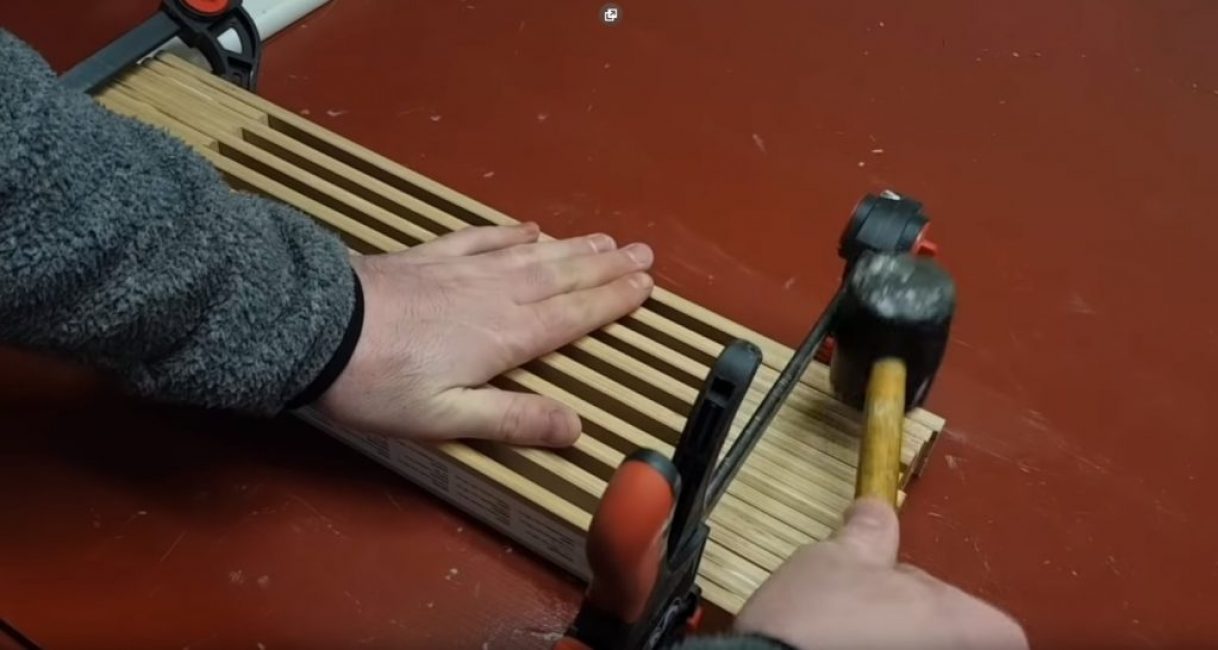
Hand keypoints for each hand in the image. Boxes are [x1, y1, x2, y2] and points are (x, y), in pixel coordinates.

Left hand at [315, 223, 653, 445]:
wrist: (315, 328)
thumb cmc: (378, 384)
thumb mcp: (447, 418)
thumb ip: (513, 419)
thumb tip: (577, 427)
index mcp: (505, 337)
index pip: (572, 316)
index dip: (611, 302)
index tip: (645, 285)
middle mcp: (494, 296)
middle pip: (562, 277)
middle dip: (606, 268)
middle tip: (643, 252)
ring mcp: (462, 270)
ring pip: (531, 254)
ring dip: (572, 247)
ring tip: (604, 240)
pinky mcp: (429, 256)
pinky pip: (482, 237)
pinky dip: (511, 232)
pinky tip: (528, 228)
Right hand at [734, 498, 1027, 649]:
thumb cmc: (820, 623)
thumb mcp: (840, 557)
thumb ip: (870, 533)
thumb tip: (874, 511)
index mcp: (968, 626)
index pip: (992, 621)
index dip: (942, 600)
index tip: (908, 589)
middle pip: (955, 636)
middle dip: (916, 620)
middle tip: (874, 606)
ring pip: (922, 649)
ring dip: (895, 638)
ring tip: (850, 630)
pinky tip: (842, 647)